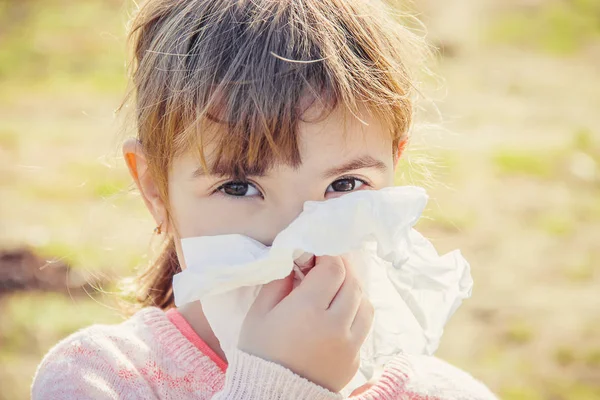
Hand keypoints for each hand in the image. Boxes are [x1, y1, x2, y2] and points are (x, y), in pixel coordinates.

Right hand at [238, 255, 373, 392]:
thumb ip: (279, 282)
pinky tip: (339, 315)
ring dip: (353, 291)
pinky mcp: (354, 360)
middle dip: (342, 269)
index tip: (316, 256)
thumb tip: (296, 263)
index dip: (328, 256)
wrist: (270, 397)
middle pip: (353, 283)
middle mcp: (335, 325)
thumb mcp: (259, 313)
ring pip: (365, 305)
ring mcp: (349, 345)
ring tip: (337, 290)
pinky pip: (363, 328)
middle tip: (328, 266)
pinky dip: (355, 315)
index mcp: (309, 309)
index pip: (334, 268)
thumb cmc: (260, 352)